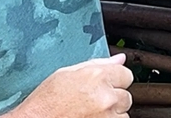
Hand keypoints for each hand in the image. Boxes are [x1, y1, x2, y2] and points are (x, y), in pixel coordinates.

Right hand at [9, 53, 133, 117]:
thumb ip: (97, 64)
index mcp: (97, 77)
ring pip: (122, 114)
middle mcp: (106, 98)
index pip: (126, 74)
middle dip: (113, 98)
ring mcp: (107, 117)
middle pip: (126, 96)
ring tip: (89, 112)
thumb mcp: (66, 73)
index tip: (107, 84)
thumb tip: (119, 59)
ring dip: (111, 114)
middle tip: (93, 101)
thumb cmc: (45, 103)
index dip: (115, 79)